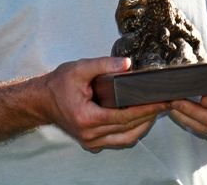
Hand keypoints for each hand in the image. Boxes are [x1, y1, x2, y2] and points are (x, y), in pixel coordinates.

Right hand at [43, 56, 167, 151]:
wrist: (41, 100)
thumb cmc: (58, 84)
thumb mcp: (79, 68)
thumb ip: (103, 64)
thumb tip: (128, 64)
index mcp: (86, 118)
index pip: (124, 116)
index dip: (145, 109)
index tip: (162, 102)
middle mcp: (90, 134)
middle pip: (128, 129)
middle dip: (149, 116)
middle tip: (165, 103)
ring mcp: (91, 141)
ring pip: (126, 139)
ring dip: (143, 126)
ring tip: (156, 110)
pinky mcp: (92, 142)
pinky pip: (118, 141)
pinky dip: (131, 131)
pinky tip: (140, 118)